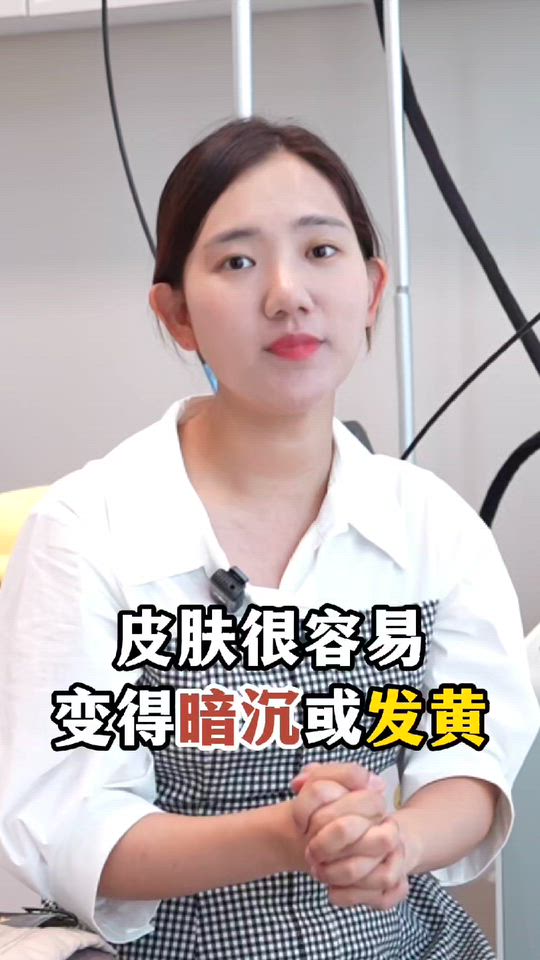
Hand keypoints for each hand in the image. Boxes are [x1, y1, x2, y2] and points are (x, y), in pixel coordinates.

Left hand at [290, 762, 410, 909]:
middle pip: (369, 837)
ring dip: (339, 875)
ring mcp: (397, 857)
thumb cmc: (344, 811)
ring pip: (378, 873)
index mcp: (375, 800)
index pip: (354, 800)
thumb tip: (298, 783)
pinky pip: (380, 897)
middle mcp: (390, 828)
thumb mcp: (329, 785)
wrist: (374, 836)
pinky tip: (331, 891)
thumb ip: (314, 777)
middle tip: (311, 852)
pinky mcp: (396, 885)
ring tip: (318, 871)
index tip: (302, 824)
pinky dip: (351, 897)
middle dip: (334, 847)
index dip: (319, 814)